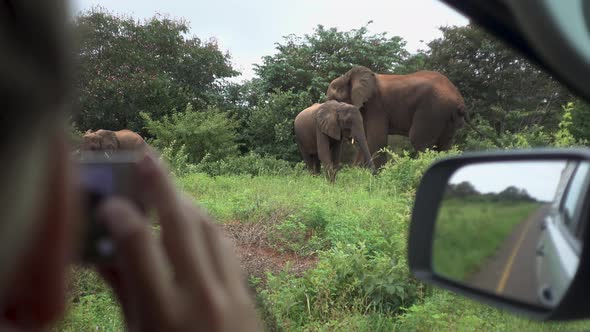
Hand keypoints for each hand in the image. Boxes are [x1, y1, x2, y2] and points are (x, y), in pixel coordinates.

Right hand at [97, 152, 260, 331]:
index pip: (140, 247)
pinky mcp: (248, 295)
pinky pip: (227, 248)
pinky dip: (208, 228)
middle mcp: (201, 298)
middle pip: (181, 225)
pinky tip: (195, 220)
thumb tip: (106, 253)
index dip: (122, 217)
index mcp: (164, 315)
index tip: (110, 204)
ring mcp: (230, 295)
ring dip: (188, 203)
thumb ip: (126, 295)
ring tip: (168, 186)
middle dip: (162, 185)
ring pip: (210, 230)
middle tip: (147, 157)